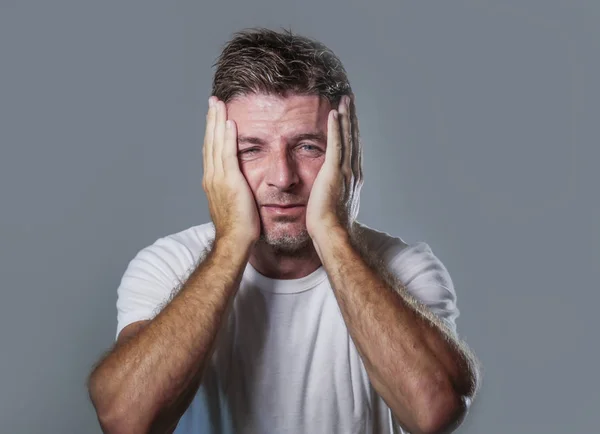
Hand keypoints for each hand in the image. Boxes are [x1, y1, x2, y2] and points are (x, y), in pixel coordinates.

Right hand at [202, 96, 259, 245]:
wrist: (234, 241)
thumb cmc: (238, 228)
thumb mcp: (233, 203)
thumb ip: (234, 189)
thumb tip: (240, 184)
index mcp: (212, 181)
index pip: (211, 151)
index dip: (212, 132)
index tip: (214, 116)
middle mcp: (211, 177)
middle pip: (210, 142)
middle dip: (211, 120)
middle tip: (213, 101)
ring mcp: (218, 179)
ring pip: (216, 144)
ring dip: (217, 122)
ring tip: (219, 104)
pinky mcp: (230, 181)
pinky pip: (227, 154)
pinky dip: (227, 138)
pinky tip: (229, 123)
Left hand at [306, 94, 362, 238]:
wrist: (332, 233)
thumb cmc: (330, 226)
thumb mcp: (335, 206)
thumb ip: (335, 194)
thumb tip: (330, 193)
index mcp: (352, 179)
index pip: (352, 149)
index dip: (351, 132)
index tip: (349, 118)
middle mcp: (353, 172)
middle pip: (353, 139)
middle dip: (351, 118)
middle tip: (350, 101)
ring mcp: (345, 171)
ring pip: (347, 138)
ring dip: (346, 117)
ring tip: (344, 101)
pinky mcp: (334, 172)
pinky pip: (336, 144)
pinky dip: (336, 128)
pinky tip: (334, 113)